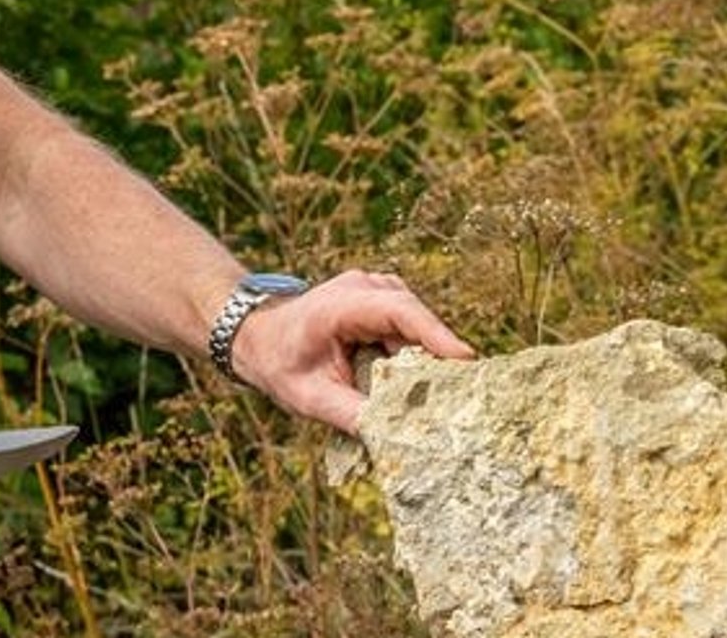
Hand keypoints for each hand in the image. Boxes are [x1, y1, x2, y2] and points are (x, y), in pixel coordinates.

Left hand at [226, 269, 474, 434]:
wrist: (260, 338)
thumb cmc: (282, 364)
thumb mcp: (310, 398)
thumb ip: (352, 415)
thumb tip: (397, 439)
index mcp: (342, 304)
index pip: (399, 312)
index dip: (435, 335)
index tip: (465, 360)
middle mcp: (366, 288)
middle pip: (417, 323)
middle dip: (438, 362)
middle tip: (459, 404)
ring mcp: (379, 291)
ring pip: (419, 330)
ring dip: (426, 364)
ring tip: (433, 403)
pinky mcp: (388, 303)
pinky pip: (414, 332)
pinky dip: (417, 360)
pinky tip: (414, 389)